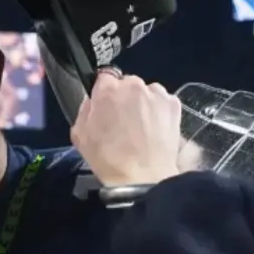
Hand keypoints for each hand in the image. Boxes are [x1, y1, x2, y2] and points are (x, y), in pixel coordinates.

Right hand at [70, 70, 182, 187]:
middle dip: (124, 97)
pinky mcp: (174, 104)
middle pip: (127, 83)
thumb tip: (93, 101)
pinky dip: (159, 110)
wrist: (142, 177)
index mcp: (107, 89)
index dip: (103, 93)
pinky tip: (155, 129)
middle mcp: (133, 84)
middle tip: (123, 120)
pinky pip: (162, 101)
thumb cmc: (107, 159)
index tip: (105, 107)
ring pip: (146, 91)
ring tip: (142, 126)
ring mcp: (156, 93)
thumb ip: (85, 110)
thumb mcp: (79, 135)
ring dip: (143, 102)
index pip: (104, 77)